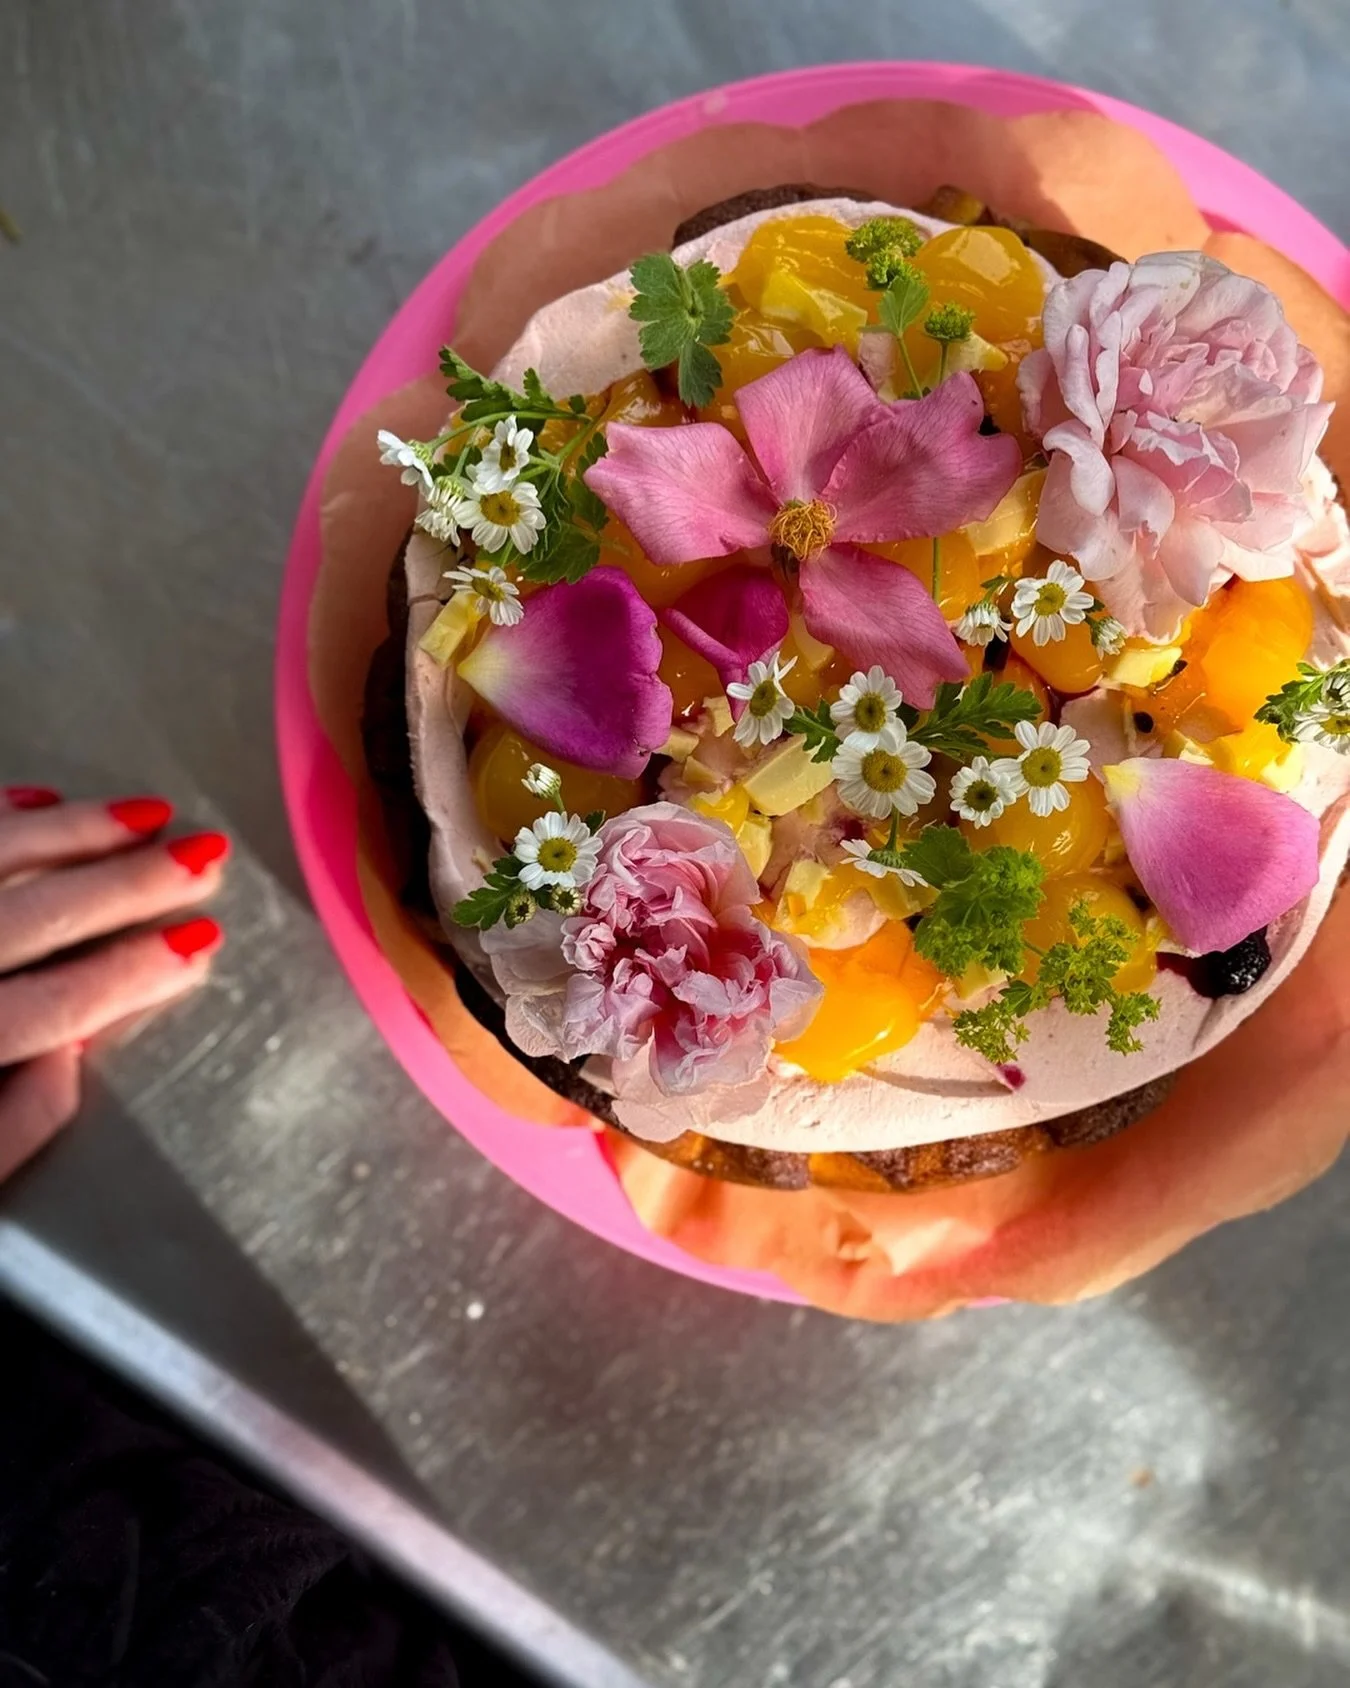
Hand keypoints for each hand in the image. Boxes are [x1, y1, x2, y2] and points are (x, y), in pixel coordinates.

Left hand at [0, 787, 227, 1182]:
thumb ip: (11, 1127)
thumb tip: (72, 1058)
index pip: (54, 1003)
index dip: (131, 972)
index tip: (203, 944)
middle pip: (32, 916)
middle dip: (128, 883)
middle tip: (206, 854)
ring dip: (74, 831)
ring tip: (147, 813)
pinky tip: (41, 801)